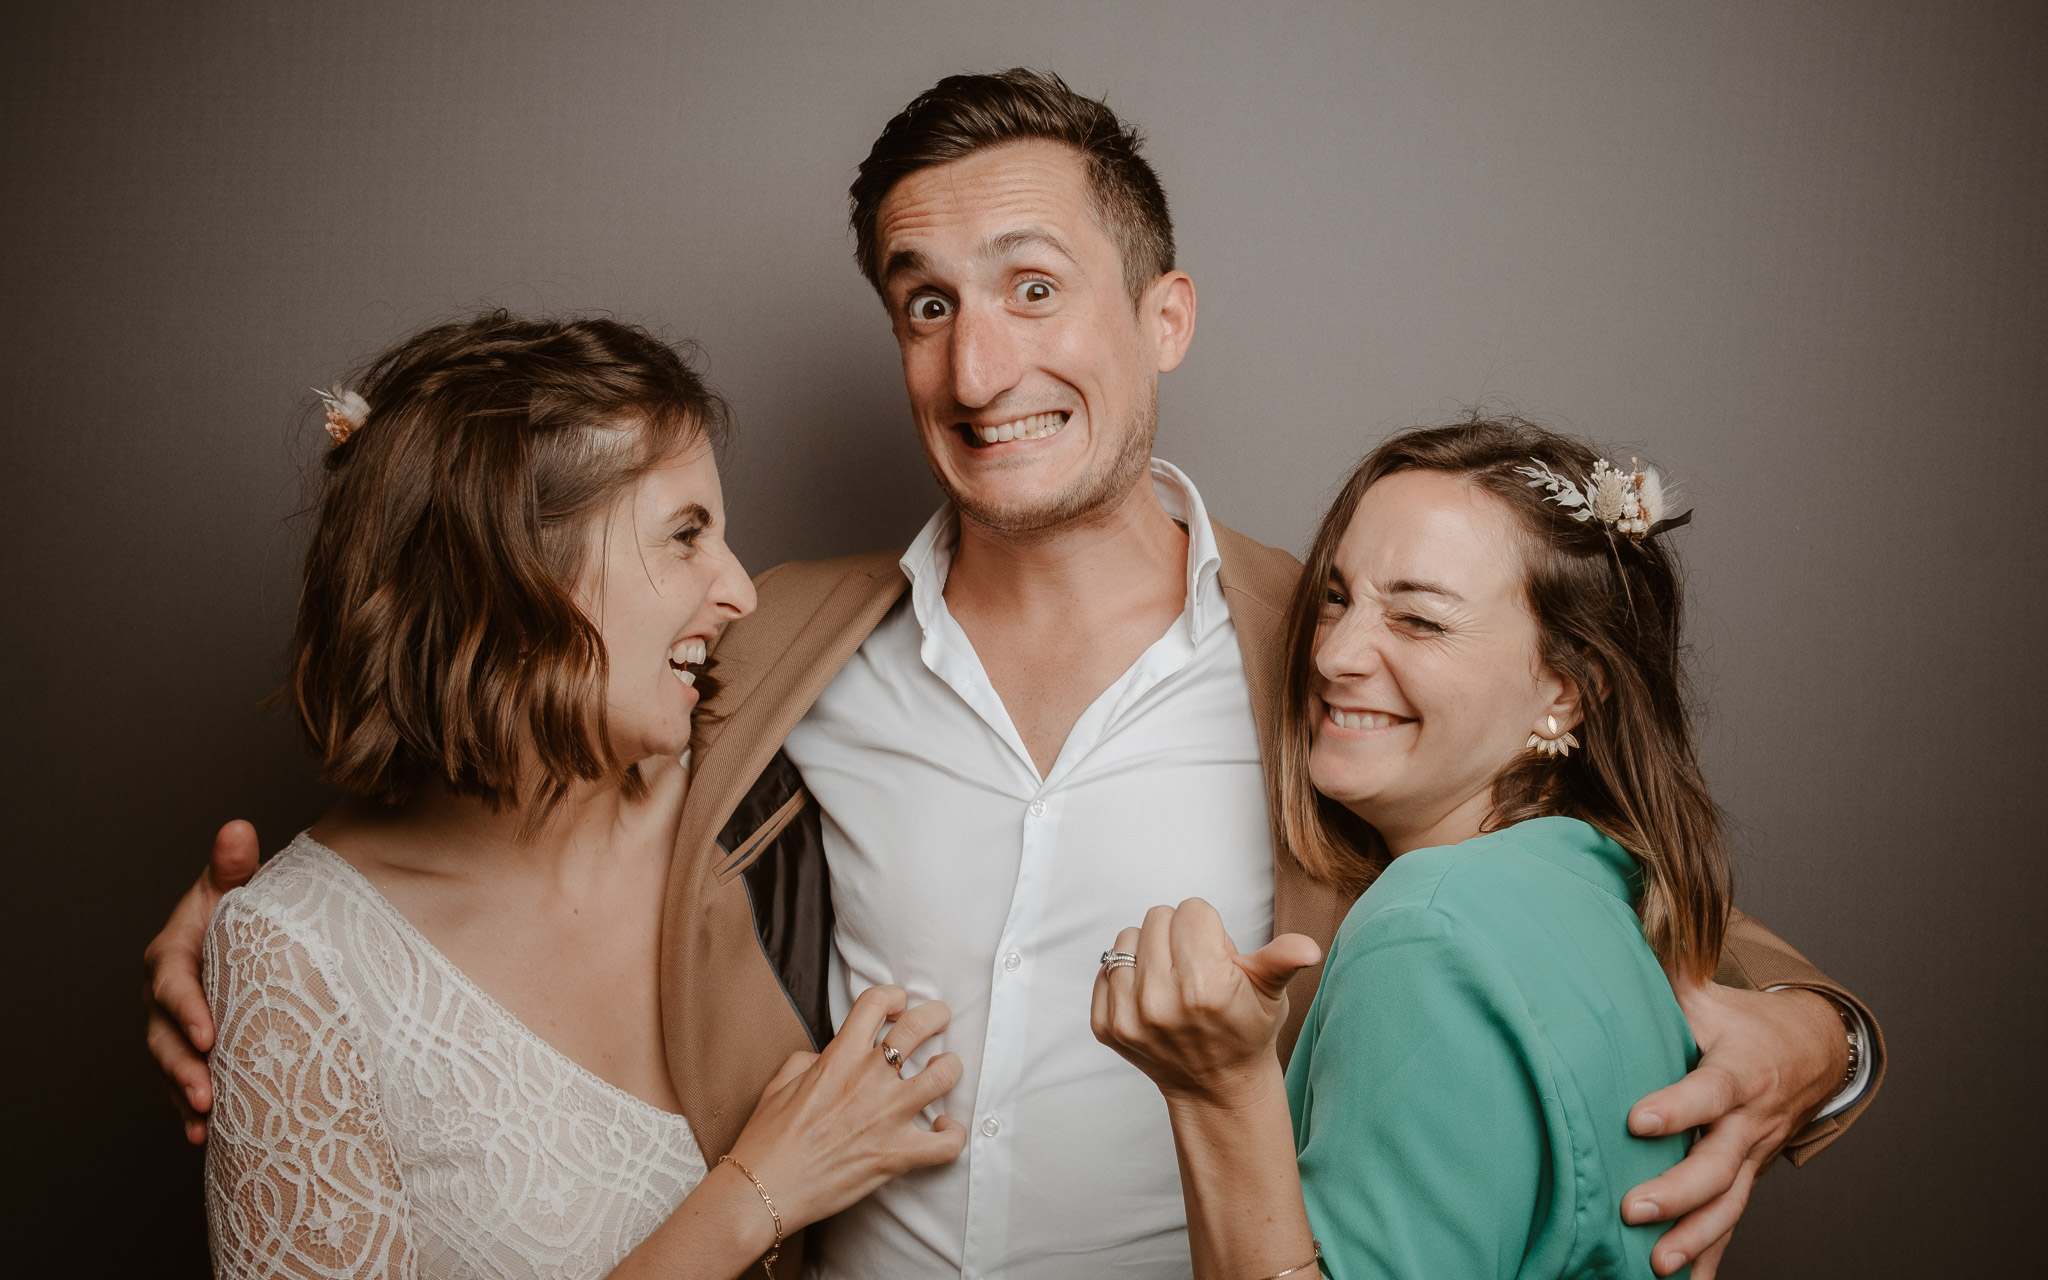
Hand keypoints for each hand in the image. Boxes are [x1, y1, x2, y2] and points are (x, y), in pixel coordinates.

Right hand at [142, 820, 260, 1143]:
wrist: (252, 941)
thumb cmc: (240, 911)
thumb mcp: (234, 888)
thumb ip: (232, 866)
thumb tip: (238, 829)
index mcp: (173, 954)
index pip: (172, 983)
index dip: (185, 1008)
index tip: (206, 1033)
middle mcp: (165, 996)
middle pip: (164, 1035)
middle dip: (181, 1066)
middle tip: (206, 1091)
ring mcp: (174, 1028)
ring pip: (171, 1066)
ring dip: (185, 1095)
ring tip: (205, 1118)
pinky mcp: (191, 1052)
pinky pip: (184, 1085)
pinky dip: (192, 1112)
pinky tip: (204, 1137)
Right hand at [727, 985, 966, 1228]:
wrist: (764, 1189)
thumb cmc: (767, 1140)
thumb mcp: (779, 1083)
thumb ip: (808, 1061)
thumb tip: (825, 1058)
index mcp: (839, 1056)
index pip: (876, 1003)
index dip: (893, 996)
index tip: (897, 1005)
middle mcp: (869, 1078)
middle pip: (919, 1027)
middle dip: (936, 1015)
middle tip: (939, 1019)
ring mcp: (888, 1116)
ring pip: (944, 1076)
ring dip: (950, 1068)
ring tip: (944, 1070)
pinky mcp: (897, 1155)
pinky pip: (946, 1143)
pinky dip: (953, 1135)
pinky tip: (944, 1129)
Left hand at [1091, 898, 1321, 1103]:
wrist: (1216, 1087)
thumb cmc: (1244, 1030)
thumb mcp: (1271, 993)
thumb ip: (1282, 961)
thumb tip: (1308, 948)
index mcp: (1205, 987)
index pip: (1192, 910)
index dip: (1208, 927)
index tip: (1217, 956)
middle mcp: (1161, 1002)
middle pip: (1159, 917)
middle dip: (1179, 935)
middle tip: (1196, 968)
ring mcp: (1128, 1017)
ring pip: (1128, 937)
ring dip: (1149, 951)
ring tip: (1172, 979)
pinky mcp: (1106, 1026)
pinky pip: (1105, 968)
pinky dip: (1127, 975)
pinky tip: (1150, 996)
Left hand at [1623, 978, 1849, 1276]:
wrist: (1809, 1053)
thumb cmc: (1741, 1021)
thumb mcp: (1708, 992)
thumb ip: (1667, 966)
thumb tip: (1625, 913)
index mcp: (1739, 1071)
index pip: (1708, 1091)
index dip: (1676, 1106)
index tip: (1637, 1120)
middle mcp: (1748, 1122)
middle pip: (1718, 1164)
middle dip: (1678, 1191)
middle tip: (1634, 1209)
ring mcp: (1750, 1158)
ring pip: (1728, 1205)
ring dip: (1695, 1238)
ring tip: (1657, 1266)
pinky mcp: (1745, 1180)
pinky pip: (1730, 1226)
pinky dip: (1711, 1259)